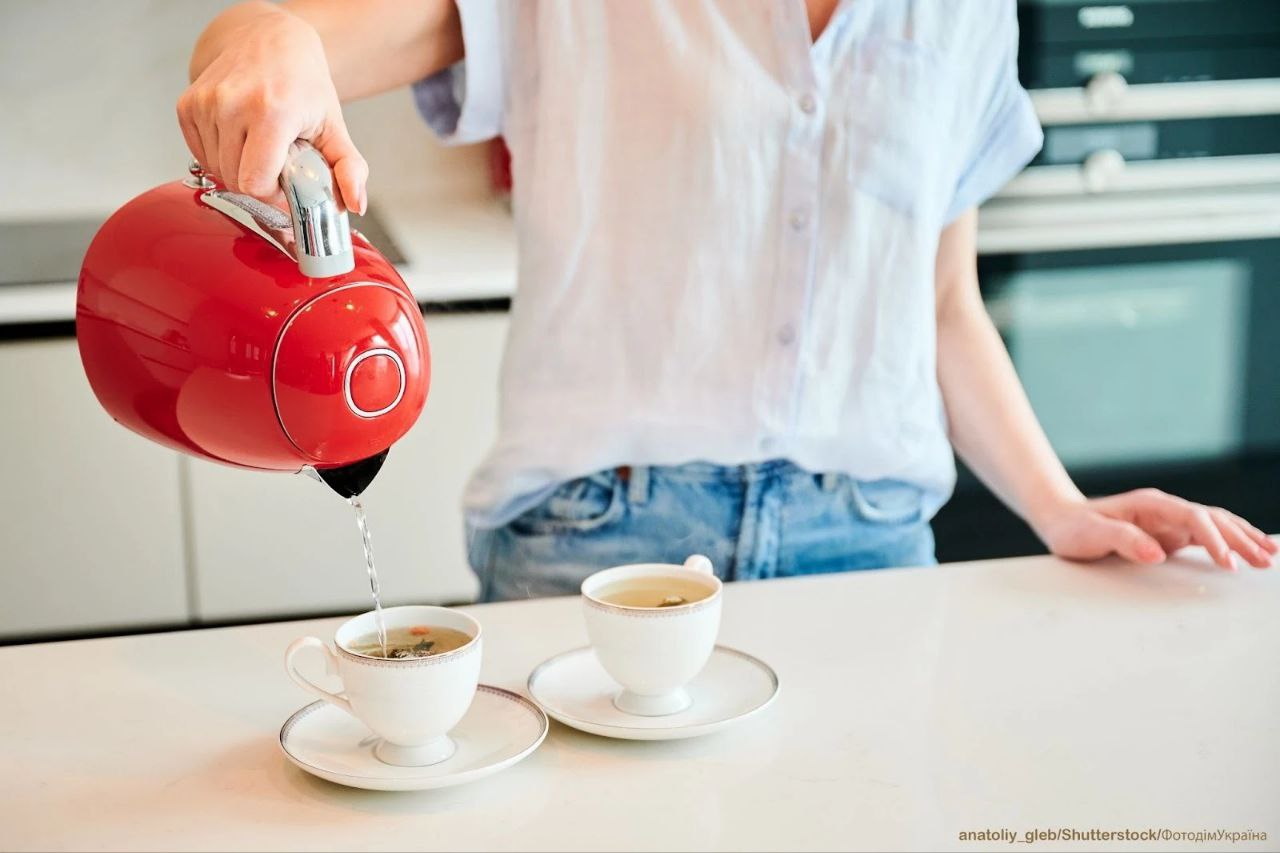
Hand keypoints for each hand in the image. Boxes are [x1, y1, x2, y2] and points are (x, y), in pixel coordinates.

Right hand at [176, 4, 367, 211]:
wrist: (269, 40)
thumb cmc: (302, 83)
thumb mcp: (334, 125)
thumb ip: (350, 168)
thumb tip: (356, 204)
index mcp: (272, 112)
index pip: (255, 183)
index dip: (272, 195)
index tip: (285, 186)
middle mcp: (232, 103)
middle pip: (235, 180)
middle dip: (258, 183)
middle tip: (276, 163)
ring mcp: (206, 102)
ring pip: (216, 170)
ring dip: (238, 169)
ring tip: (259, 146)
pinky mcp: (187, 104)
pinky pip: (200, 155)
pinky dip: (219, 156)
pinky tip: (239, 138)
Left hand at [1035, 489, 1276, 570]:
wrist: (1060, 519)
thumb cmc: (1072, 527)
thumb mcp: (1091, 535)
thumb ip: (1123, 540)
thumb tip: (1157, 553)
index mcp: (1150, 505)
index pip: (1193, 518)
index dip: (1214, 540)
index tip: (1228, 563)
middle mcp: (1164, 509)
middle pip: (1212, 518)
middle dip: (1240, 539)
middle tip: (1264, 561)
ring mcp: (1168, 520)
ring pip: (1215, 525)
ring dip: (1242, 538)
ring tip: (1268, 555)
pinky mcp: (1167, 533)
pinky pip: (1205, 535)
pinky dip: (1228, 542)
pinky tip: (1245, 551)